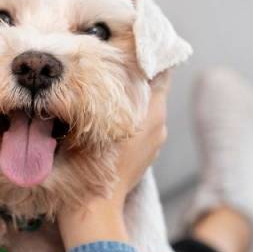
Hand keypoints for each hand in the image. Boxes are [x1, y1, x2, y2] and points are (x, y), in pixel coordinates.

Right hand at [58, 71, 171, 249]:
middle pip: (151, 88)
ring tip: (101, 91)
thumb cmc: (90, 164)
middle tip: (108, 64)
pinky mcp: (143, 158)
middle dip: (133, 76)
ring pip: (143, 108)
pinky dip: (125, 120)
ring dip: (127, 99)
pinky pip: (137, 128)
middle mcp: (159, 125)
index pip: (162, 70)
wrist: (92, 207)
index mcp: (153, 111)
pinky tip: (102, 120)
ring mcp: (153, 143)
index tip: (132, 43)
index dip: (150, 55)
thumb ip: (116, 88)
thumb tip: (125, 64)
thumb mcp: (98, 117)